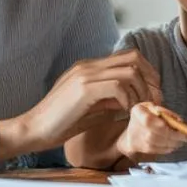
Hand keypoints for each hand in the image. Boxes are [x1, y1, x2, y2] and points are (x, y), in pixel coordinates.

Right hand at [0, 49, 161, 159]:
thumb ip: (112, 101)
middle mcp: (89, 65)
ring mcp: (85, 75)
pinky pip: (118, 86)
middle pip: (134, 57)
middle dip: (151, 79)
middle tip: (154, 101)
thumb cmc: (60, 124)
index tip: (153, 95)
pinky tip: (126, 113)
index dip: (147, 73)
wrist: (32, 130)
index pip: (129, 57)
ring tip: (140, 110)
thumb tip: (134, 101)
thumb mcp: (93, 109)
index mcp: (90, 67)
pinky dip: (129, 99)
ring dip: (142, 92)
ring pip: (130, 70)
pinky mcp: (83, 89)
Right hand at [115, 102, 186, 162]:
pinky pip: (160, 150)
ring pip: (160, 143)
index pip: (149, 120)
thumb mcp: (152, 106)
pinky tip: (176, 144)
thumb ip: (164, 111)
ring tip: (184, 140)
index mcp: (138, 112)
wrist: (131, 133)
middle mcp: (136, 127)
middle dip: (175, 136)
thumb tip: (179, 120)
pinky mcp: (145, 149)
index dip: (163, 124)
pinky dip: (170, 147)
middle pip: (157, 134)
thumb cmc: (145, 116)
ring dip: (174, 142)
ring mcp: (140, 140)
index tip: (178, 125)